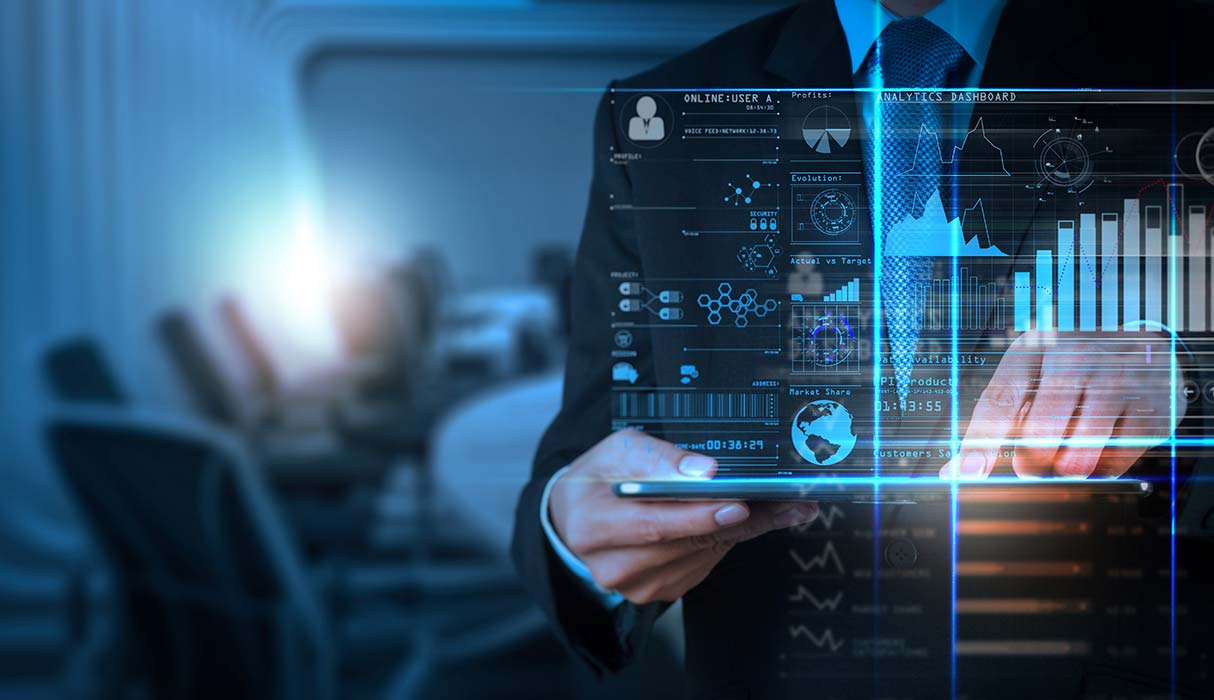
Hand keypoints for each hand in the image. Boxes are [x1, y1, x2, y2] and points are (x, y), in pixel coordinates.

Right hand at [550, 429, 818, 604]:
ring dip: (744, 530)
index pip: (653, 526)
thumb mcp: (618, 450)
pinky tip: (746, 519)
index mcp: (593, 527)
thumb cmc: (598, 478)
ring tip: (784, 507)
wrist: (576, 517)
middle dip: (742, 520)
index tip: (740, 504)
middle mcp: (613, 566)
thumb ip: (659, 458)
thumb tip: (706, 471)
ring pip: (702, 555)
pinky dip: (727, 540)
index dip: (698, 517)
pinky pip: (703, 563)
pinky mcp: (658, 593)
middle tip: (790, 503)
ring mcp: (636, 586)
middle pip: (687, 544)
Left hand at [941, 331, 1184, 478]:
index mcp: (1036, 349)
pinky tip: (1102, 442)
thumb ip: (996, 418)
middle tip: (1032, 461)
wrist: (1144, 340)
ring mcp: (1119, 382)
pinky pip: (1115, 462)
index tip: (965, 475)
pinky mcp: (1153, 408)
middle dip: (1030, 462)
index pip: (1000, 401)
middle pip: (1039, 438)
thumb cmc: (1073, 362)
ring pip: (1077, 457)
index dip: (980, 443)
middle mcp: (1078, 359)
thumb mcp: (1031, 371)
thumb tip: (955, 471)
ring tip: (1069, 449)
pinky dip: (1101, 465)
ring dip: (1065, 468)